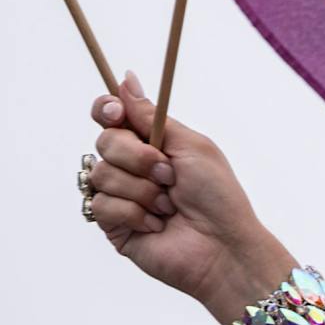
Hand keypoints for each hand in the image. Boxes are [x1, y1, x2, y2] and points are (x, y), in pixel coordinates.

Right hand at [86, 72, 291, 319]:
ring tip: (169, 206)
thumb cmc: (218, 196)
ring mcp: (120, 196)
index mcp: (151, 143)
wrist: (223, 245)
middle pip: (104, 140)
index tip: (115, 111)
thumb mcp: (191, 146)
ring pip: (101, 173)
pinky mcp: (113, 225)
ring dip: (142, 189)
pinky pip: (101, 204)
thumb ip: (151, 116)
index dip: (107, 108)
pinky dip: (134, 213)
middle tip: (169, 175)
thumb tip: (125, 79)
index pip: (111, 116)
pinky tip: (157, 225)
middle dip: (138, 156)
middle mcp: (132, 167)